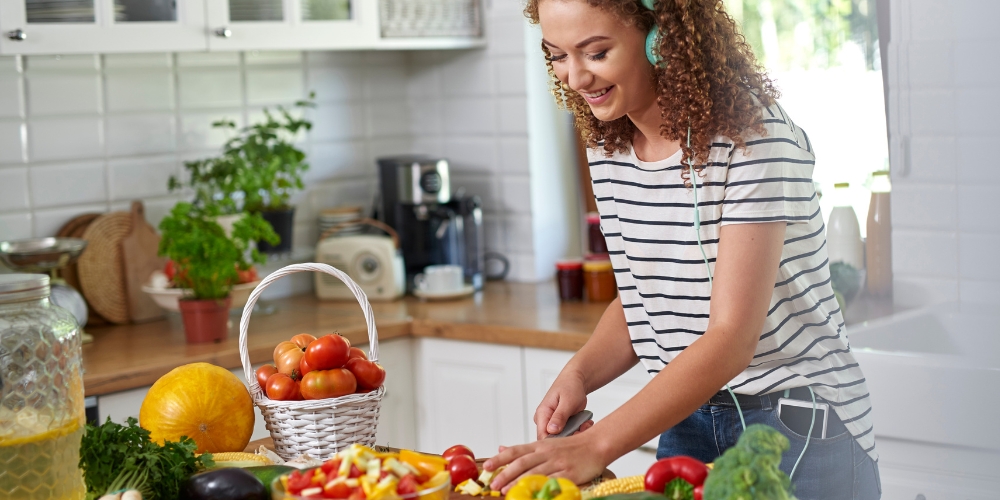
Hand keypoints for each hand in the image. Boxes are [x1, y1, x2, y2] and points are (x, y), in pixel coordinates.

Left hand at [483, 433, 607, 492]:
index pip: (515, 451)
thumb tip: (502, 449)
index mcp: (539, 445)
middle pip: (521, 463)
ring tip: (505, 491)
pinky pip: (552, 482)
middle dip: (505, 474)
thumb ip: (524, 449)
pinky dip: (540, 488)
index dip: (500, 459)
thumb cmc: (571, 446)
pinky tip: (532, 494)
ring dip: (518, 482)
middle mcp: (546, 453)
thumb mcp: (545, 444)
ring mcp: (557, 463)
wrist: (595, 444)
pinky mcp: (568, 474)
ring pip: (534, 473)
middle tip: (493, 484)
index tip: (487, 466)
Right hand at [534, 370, 592, 439]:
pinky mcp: (562, 425)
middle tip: (583, 428)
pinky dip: (579, 431)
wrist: (576, 381)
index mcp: (542, 414)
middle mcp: (545, 421)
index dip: (556, 442)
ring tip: (586, 424)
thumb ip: (559, 416)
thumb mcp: (567, 401)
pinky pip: (569, 434)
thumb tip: (551, 430)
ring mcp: (553, 424)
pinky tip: (585, 423)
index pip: (542, 436)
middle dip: (570, 437)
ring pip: (563, 439)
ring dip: (576, 434)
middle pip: (554, 440)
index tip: (572, 438)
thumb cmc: (570, 386)